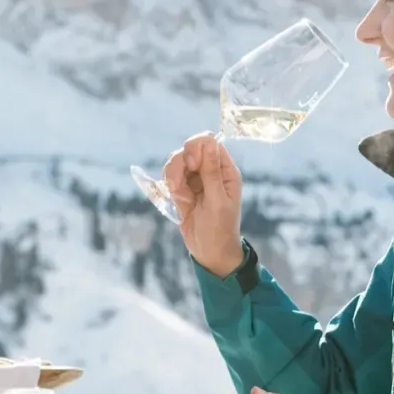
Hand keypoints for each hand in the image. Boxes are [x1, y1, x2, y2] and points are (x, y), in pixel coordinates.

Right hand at [163, 133, 244, 276]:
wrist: (209, 253)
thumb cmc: (219, 229)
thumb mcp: (216, 201)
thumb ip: (211, 171)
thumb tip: (209, 141)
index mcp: (225, 171)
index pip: (209, 142)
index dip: (196, 148)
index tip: (192, 165)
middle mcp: (210, 171)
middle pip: (188, 150)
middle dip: (179, 165)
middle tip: (179, 186)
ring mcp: (196, 180)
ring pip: (176, 162)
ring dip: (172, 177)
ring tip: (178, 197)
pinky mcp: (183, 189)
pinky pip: (170, 176)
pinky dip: (169, 185)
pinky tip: (176, 200)